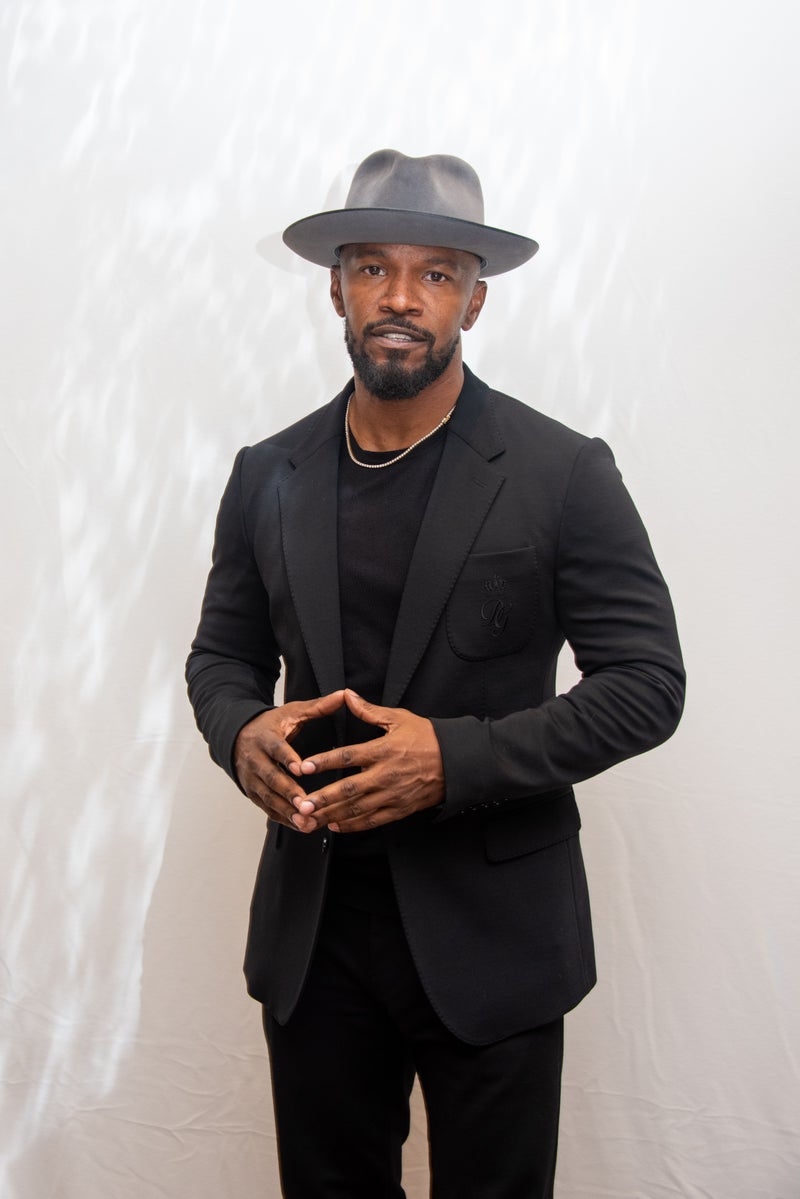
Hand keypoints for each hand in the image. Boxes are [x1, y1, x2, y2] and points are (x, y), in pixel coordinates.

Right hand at [233, 691, 345, 827]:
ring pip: (268, 798)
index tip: (301, 769)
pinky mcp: (252, 793)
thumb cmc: (270, 725)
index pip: (276, 749)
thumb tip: (343, 694)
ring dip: (287, 811)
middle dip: (288, 793)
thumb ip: (317, 707)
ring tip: (307, 821)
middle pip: (271, 778)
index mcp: (265, 738)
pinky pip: (267, 809)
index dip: (287, 759)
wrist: (236, 736)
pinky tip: (302, 826)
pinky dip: (284, 819)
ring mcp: (251, 779)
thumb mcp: (291, 712)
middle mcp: (254, 760)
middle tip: (307, 805)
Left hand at [292, 689, 444, 833]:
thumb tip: (347, 695)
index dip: (324, 761)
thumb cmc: (427, 738)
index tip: (305, 765)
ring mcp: (392, 795)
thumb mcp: (399, 719)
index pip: (348, 756)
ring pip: (357, 809)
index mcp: (383, 750)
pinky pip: (372, 820)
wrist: (456, 762)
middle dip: (323, 798)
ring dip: (332, 815)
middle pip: (348, 789)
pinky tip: (336, 825)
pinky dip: (353, 825)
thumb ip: (369, 711)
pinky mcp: (399, 809)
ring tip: (311, 819)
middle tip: (302, 805)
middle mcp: (385, 775)